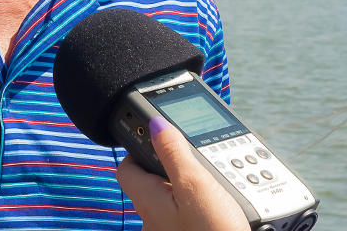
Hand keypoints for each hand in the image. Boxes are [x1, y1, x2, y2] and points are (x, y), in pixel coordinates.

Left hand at [116, 116, 249, 230]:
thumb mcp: (197, 184)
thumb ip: (174, 152)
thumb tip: (156, 124)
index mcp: (147, 201)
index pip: (126, 168)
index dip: (140, 150)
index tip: (161, 140)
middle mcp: (151, 221)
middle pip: (151, 184)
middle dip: (173, 170)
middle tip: (199, 163)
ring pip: (171, 202)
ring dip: (189, 191)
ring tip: (216, 186)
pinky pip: (185, 218)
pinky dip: (199, 209)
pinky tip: (220, 209)